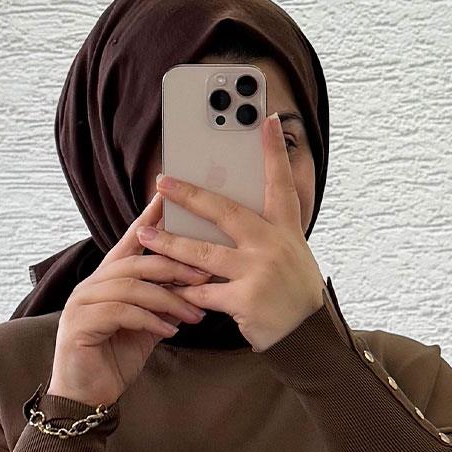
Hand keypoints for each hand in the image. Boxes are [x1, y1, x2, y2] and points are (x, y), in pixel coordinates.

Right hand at [48, 191, 213, 407]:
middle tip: (206, 275)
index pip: (129, 243)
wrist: (86, 399)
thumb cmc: (114, 361)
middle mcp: (90, 286)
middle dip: (173, 267)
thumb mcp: (145, 329)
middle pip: (135, 263)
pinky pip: (121, 312)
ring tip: (194, 312)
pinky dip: (150, 320)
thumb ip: (161, 306)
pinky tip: (170, 330)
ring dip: (167, 299)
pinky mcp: (79, 325)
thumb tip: (192, 289)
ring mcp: (81, 304)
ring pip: (130, 287)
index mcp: (105, 282)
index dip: (147, 221)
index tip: (168, 200)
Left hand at [135, 114, 325, 351]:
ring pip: (202, 254)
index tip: (267, 119)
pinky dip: (181, 290)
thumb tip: (228, 209)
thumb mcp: (290, 251)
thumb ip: (265, 228)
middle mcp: (271, 245)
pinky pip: (202, 292)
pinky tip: (162, 284)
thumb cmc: (292, 288)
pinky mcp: (245, 300)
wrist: (306, 332)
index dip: (274, 151)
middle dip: (190, 195)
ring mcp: (258, 272)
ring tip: (145, 236)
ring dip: (169, 245)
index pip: (280, 183)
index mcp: (284, 229)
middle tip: (163, 182)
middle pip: (225, 212)